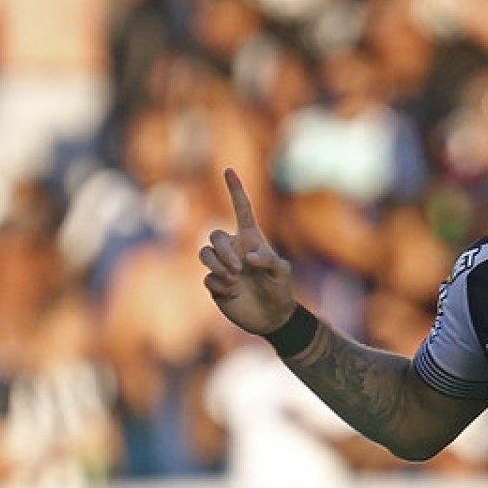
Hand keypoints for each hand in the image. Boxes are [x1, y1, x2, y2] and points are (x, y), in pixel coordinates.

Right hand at [200, 169, 296, 335]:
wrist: (272, 317)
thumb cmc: (281, 290)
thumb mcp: (283, 273)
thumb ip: (269, 260)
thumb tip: (248, 257)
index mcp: (251, 239)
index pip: (242, 209)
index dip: (235, 190)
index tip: (229, 170)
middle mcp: (234, 250)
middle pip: (214, 235)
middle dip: (223, 251)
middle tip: (239, 269)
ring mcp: (223, 266)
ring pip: (204, 254)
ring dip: (217, 265)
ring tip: (235, 279)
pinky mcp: (215, 284)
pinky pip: (207, 278)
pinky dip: (220, 285)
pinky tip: (234, 293)